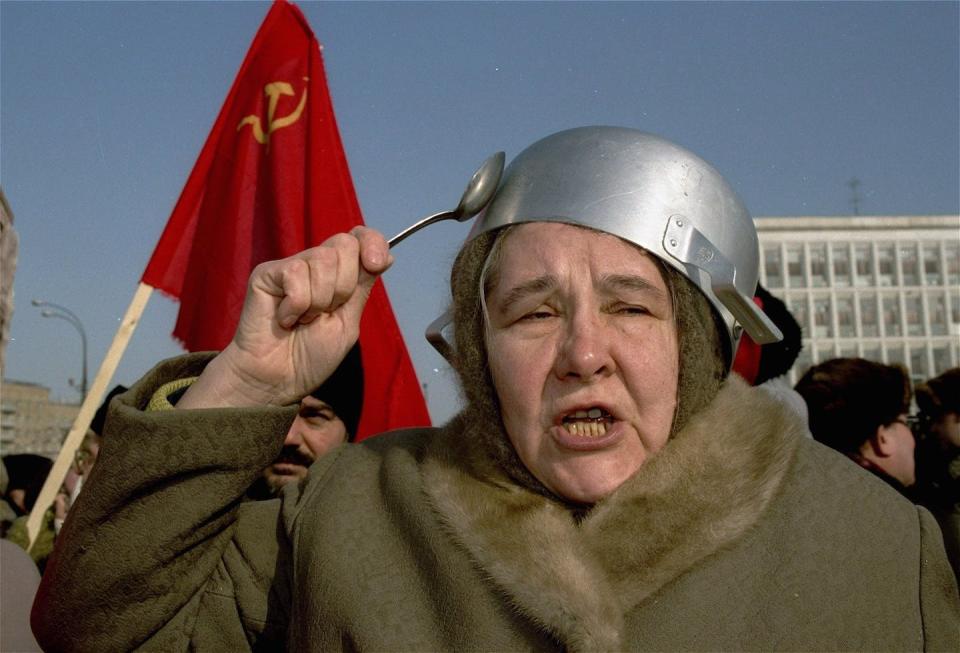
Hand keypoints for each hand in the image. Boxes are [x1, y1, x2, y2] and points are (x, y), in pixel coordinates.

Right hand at [179, 227, 391, 407]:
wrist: (278, 379)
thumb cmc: (310, 356)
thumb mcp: (348, 322)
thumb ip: (362, 287)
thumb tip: (387, 255)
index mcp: (338, 274)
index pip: (360, 238)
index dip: (372, 243)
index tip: (376, 264)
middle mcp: (315, 265)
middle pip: (345, 244)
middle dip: (344, 287)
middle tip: (325, 313)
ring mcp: (291, 267)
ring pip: (323, 260)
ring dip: (319, 301)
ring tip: (303, 320)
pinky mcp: (266, 274)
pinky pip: (296, 276)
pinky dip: (296, 307)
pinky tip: (285, 319)